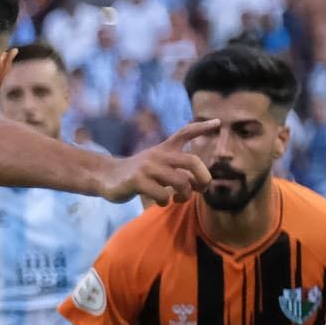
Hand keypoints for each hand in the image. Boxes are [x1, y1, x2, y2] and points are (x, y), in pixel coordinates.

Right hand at [101, 119, 217, 206]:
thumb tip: (200, 184)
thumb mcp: (156, 164)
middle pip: (192, 161)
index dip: (202, 127)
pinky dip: (165, 201)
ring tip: (179, 199)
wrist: (106, 176)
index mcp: (164, 149)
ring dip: (184, 195)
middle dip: (203, 177)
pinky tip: (160, 202)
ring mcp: (148, 168)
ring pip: (180, 182)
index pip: (185, 133)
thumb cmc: (137, 174)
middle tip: (203, 189)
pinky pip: (162, 194)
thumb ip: (176, 169)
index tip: (218, 123)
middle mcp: (159, 155)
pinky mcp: (138, 181)